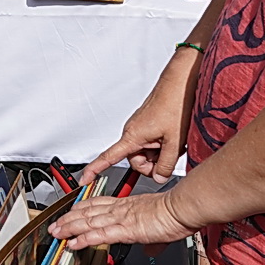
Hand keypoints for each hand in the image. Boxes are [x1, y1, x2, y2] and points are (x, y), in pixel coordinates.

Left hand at [49, 184, 197, 251]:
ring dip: (70, 228)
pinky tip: (73, 243)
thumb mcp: (160, 227)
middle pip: (88, 212)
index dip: (82, 208)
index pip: (98, 204)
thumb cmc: (176, 212)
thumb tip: (151, 249)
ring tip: (57, 234)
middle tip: (56, 225)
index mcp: (128, 205)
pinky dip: (84, 239)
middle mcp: (120, 209)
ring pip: (89, 222)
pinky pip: (99, 234)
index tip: (71, 211)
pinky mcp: (125, 229)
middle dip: (69, 219)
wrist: (183, 208)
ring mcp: (121, 218)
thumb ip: (152, 239)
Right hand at [81, 46, 201, 184]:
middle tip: (169, 155)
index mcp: (132, 136)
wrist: (180, 84)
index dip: (94, 170)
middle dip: (153, 164)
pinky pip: (152, 142)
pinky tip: (174, 137)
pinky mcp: (148, 124)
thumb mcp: (175, 142)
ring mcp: (140, 128)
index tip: (84, 181)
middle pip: (137, 161)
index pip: (107, 158)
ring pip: (147, 152)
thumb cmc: (175, 105)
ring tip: (175, 142)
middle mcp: (132, 131)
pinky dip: (163, 145)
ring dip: (160, 153)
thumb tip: (159, 177)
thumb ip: (166, 165)